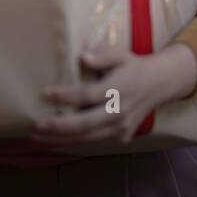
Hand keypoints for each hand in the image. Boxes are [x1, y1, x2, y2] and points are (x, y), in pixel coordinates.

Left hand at [30, 42, 195, 145]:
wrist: (160, 84)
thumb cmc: (134, 66)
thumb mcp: (121, 54)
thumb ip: (102, 55)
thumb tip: (83, 57)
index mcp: (117, 89)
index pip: (86, 95)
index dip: (64, 96)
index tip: (44, 93)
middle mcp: (119, 112)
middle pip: (84, 123)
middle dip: (58, 126)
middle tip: (36, 125)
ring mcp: (121, 127)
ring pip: (88, 138)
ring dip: (62, 139)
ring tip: (38, 137)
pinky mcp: (122, 136)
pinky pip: (95, 140)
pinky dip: (75, 141)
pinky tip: (56, 139)